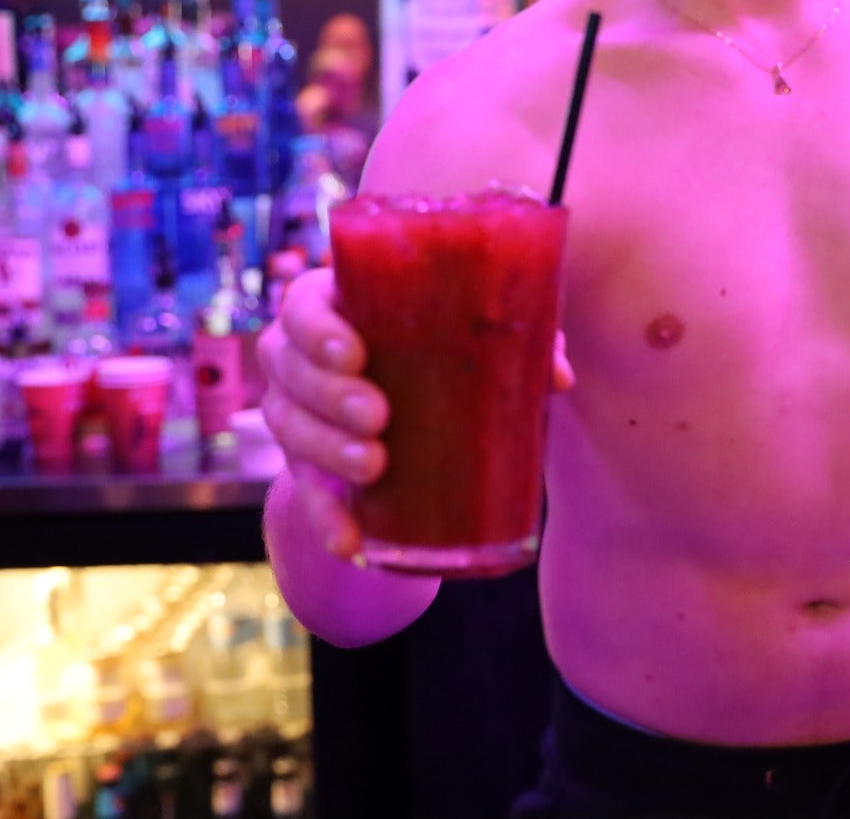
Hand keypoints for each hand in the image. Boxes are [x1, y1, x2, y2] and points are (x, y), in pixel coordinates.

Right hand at [258, 267, 577, 562]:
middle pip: (291, 368)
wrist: (413, 410)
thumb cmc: (442, 349)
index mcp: (335, 308)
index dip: (318, 330)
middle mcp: (300, 358)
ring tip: (374, 465)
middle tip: (378, 416)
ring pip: (291, 428)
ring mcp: (297, 413)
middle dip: (330, 394)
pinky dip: (326, 521)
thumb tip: (558, 375)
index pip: (302, 307)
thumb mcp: (470, 338)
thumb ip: (514, 340)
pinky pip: (307, 497)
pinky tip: (351, 542)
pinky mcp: (307, 469)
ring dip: (327, 449)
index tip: (356, 353)